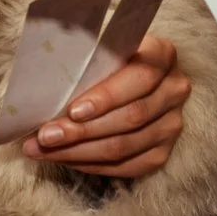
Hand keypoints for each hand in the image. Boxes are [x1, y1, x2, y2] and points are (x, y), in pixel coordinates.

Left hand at [26, 35, 189, 177]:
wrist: (132, 76)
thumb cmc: (106, 58)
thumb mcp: (102, 48)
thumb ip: (85, 62)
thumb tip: (42, 91)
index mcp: (162, 55)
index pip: (139, 78)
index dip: (106, 97)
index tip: (73, 110)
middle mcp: (174, 89)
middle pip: (131, 117)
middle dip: (82, 130)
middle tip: (45, 136)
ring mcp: (171, 124)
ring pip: (125, 146)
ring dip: (79, 152)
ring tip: (43, 150)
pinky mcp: (163, 151)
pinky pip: (128, 166)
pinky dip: (92, 164)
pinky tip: (65, 158)